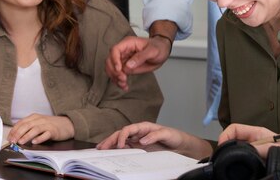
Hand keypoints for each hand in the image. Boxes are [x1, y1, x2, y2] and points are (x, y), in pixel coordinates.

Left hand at [8, 114, 74, 144]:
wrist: (67, 124)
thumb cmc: (51, 125)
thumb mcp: (38, 123)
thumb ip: (29, 127)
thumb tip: (16, 135)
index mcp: (34, 117)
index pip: (21, 122)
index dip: (14, 130)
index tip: (9, 137)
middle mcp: (40, 119)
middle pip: (27, 125)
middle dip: (18, 133)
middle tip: (13, 141)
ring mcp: (47, 125)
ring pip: (35, 129)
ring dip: (27, 136)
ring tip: (21, 142)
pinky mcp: (54, 131)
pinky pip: (46, 134)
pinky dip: (40, 138)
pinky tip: (35, 142)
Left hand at [96, 122, 211, 159]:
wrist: (179, 144)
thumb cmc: (161, 145)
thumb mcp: (144, 149)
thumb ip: (132, 148)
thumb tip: (116, 151)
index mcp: (135, 134)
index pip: (119, 135)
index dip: (109, 140)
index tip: (100, 148)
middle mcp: (141, 130)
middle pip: (124, 131)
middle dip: (113, 138)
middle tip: (105, 147)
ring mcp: (151, 130)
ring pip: (136, 129)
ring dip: (127, 135)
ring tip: (121, 144)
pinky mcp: (162, 132)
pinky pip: (155, 133)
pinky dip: (148, 137)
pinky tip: (142, 142)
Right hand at [105, 36, 170, 90]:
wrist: (162, 51)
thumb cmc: (158, 47)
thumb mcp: (152, 51)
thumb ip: (140, 57)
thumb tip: (128, 65)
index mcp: (128, 43)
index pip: (115, 50)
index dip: (114, 60)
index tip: (119, 70)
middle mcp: (123, 51)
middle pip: (110, 60)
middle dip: (114, 71)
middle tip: (123, 79)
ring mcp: (123, 59)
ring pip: (112, 68)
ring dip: (115, 78)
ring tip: (124, 84)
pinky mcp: (125, 67)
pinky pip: (118, 74)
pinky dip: (118, 81)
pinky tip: (124, 86)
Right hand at [219, 124, 279, 178]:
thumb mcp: (275, 148)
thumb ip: (258, 148)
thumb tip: (241, 151)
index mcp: (257, 134)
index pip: (235, 128)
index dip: (225, 135)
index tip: (221, 146)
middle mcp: (254, 143)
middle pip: (233, 141)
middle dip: (226, 147)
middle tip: (222, 157)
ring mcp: (256, 155)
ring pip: (237, 153)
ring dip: (233, 157)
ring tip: (228, 164)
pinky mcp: (258, 166)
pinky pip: (245, 165)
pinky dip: (240, 167)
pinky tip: (239, 171)